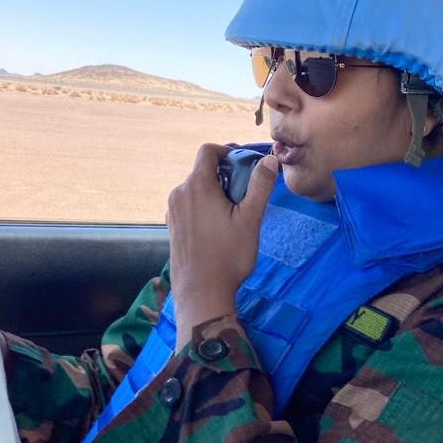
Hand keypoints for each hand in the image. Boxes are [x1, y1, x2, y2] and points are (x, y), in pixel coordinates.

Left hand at [167, 144, 277, 348]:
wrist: (201, 292)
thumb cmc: (228, 255)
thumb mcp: (250, 219)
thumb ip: (260, 186)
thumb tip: (270, 160)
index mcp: (197, 186)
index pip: (207, 151)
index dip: (226, 150)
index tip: (243, 163)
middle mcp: (179, 193)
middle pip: (202, 170)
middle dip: (224, 174)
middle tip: (245, 193)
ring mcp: (172, 211)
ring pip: (195, 188)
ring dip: (214, 191)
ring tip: (233, 213)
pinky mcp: (172, 226)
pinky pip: (189, 205)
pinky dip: (204, 206)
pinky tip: (218, 228)